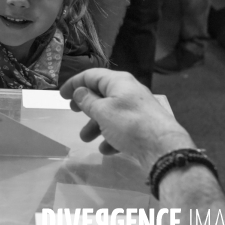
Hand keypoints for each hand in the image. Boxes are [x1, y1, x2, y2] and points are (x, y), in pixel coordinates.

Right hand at [60, 69, 194, 171]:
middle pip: (101, 94)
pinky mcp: (143, 125)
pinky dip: (111, 136)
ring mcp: (137, 108)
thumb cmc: (129, 124)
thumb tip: (79, 91)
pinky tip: (106, 149)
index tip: (62, 95)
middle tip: (73, 112)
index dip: (74, 83)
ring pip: (110, 113)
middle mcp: (128, 91)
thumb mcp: (102, 111)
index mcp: (118, 81)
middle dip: (85, 105)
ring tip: (86, 138)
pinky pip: (122, 127)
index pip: (91, 75)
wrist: (163, 147)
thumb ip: (87, 101)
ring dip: (95, 124)